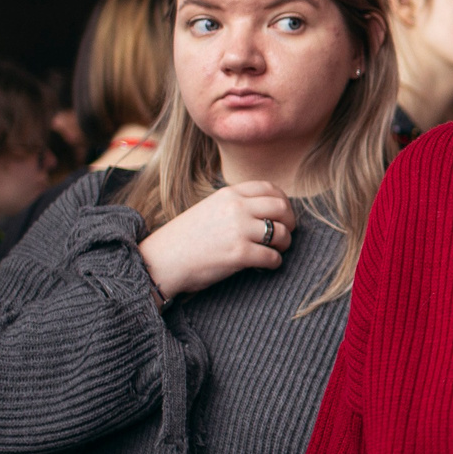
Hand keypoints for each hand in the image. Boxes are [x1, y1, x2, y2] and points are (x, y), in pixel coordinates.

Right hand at [135, 180, 294, 301]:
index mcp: (229, 194)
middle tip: (286, 233)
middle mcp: (237, 207)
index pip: (269, 188)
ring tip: (276, 250)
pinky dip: (274, 263)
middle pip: (281, 208)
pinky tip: (265, 265)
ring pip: (281, 233)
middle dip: (290, 222)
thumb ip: (236, 204)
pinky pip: (273, 257)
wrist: (162, 260)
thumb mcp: (210, 208)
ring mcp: (239, 230)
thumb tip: (269, 210)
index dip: (283, 201)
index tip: (283, 214)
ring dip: (284, 244)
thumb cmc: (186, 238)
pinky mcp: (239, 253)